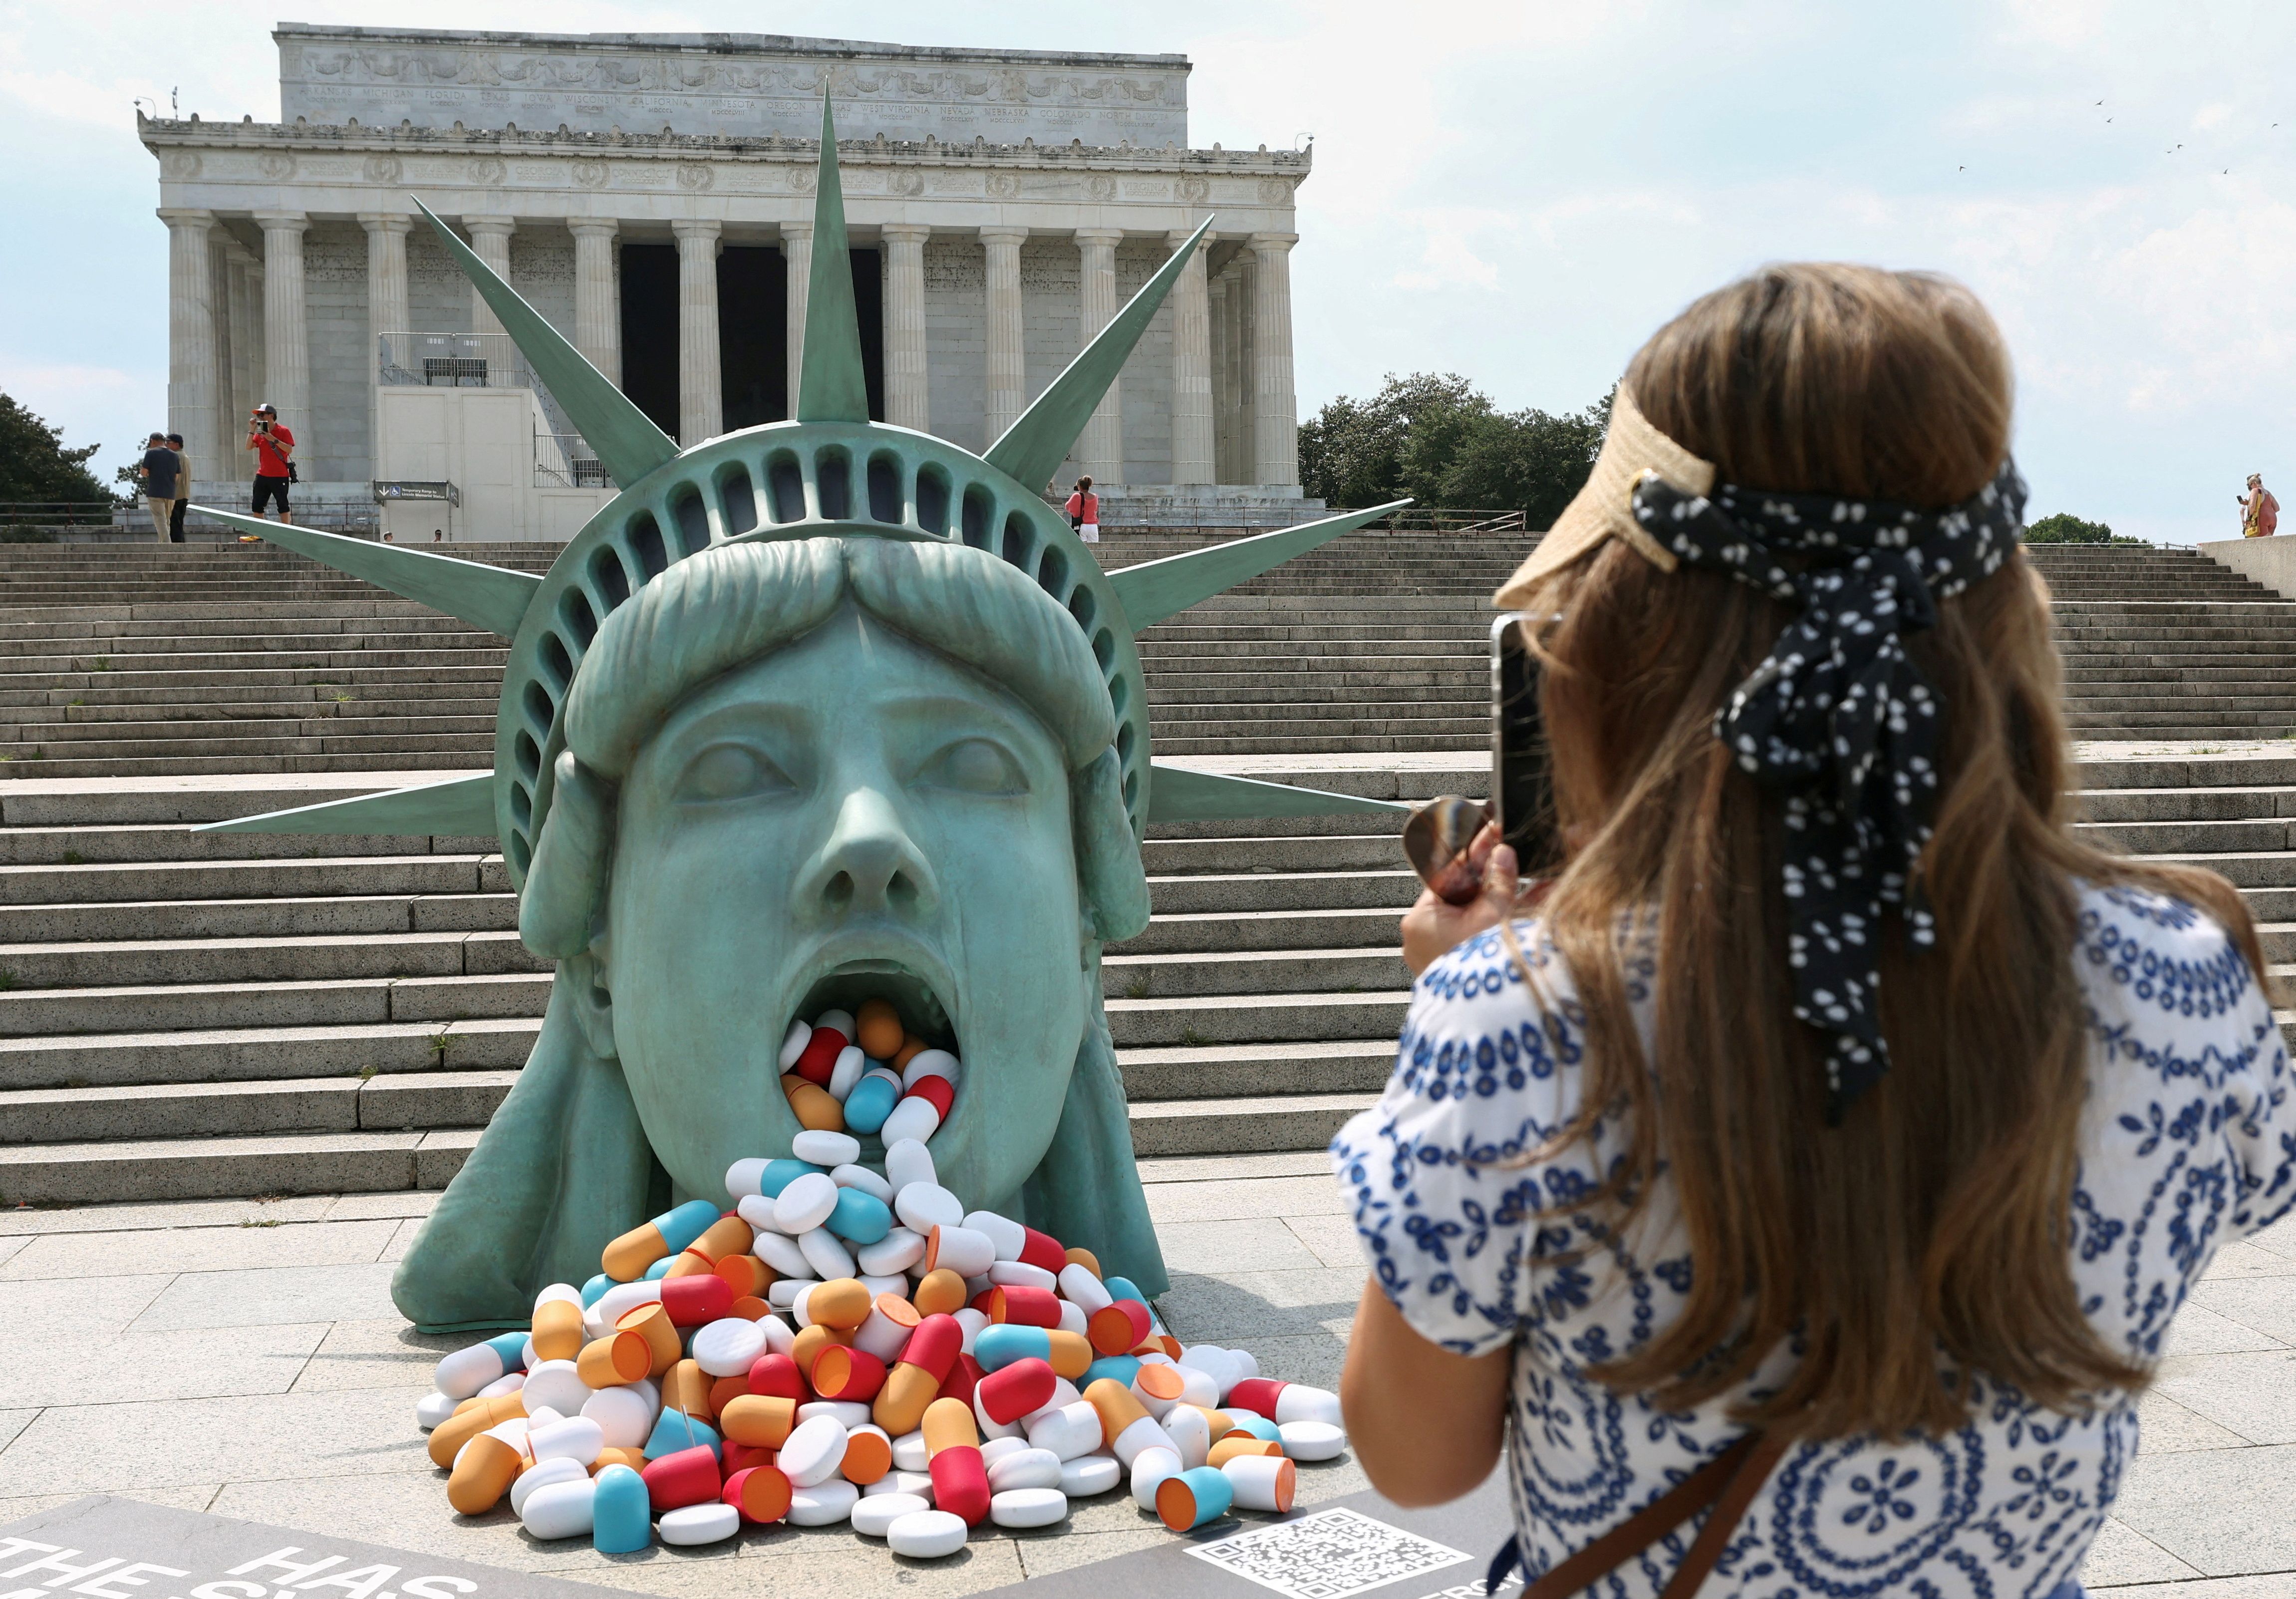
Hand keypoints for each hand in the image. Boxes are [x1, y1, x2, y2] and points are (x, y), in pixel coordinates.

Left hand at [1400, 823, 1519, 975]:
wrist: (1490, 1020)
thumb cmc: (1481, 972)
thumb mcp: (1494, 917)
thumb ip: (1498, 883)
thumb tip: (1502, 855)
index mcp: (1421, 919)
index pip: (1448, 874)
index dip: (1474, 853)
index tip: (1490, 834)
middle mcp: (1425, 936)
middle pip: (1463, 894)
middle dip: (1491, 876)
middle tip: (1510, 853)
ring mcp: (1441, 953)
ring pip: (1474, 914)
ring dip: (1501, 898)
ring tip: (1529, 882)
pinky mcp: (1460, 965)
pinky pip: (1480, 934)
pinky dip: (1500, 922)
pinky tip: (1528, 908)